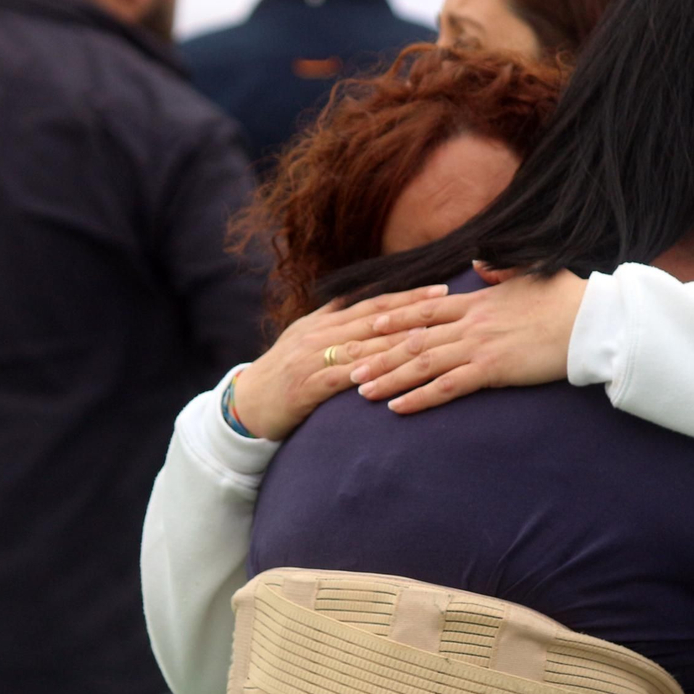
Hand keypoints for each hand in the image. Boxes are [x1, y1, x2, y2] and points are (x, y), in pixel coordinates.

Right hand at [232, 285, 448, 439]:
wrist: (247, 403)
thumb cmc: (282, 372)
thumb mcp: (304, 337)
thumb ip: (332, 319)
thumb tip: (359, 297)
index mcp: (324, 321)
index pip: (373, 303)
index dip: (407, 296)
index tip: (440, 289)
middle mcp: (319, 334)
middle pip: (373, 319)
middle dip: (412, 311)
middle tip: (446, 303)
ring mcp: (312, 358)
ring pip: (361, 346)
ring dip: (394, 340)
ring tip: (427, 335)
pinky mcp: (306, 386)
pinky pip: (340, 377)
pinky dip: (364, 373)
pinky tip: (387, 372)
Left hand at [347, 266, 588, 413]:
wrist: (593, 320)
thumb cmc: (568, 299)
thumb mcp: (530, 275)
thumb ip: (499, 271)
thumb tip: (480, 263)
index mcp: (477, 300)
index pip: (424, 309)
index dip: (393, 318)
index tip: (367, 325)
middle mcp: (471, 322)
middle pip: (412, 339)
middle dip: (377, 353)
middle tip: (347, 367)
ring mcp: (479, 345)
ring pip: (421, 363)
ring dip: (388, 377)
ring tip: (361, 391)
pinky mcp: (492, 369)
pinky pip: (446, 386)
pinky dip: (418, 397)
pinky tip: (397, 408)